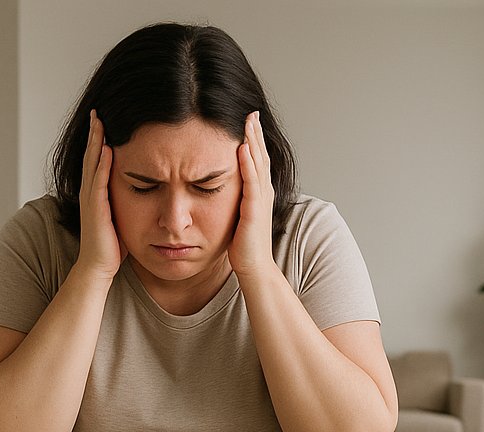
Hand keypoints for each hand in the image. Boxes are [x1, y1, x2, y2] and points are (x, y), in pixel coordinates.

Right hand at [76, 111, 125, 279]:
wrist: (98, 267)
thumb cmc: (112, 246)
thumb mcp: (122, 216)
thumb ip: (128, 200)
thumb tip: (145, 190)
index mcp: (96, 192)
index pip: (97, 160)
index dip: (100, 139)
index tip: (105, 120)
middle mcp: (89, 192)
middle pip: (92, 155)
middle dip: (95, 133)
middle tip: (98, 111)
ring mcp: (91, 199)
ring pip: (93, 163)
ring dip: (96, 141)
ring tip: (99, 121)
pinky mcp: (96, 208)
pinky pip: (99, 181)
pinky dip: (102, 163)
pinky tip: (108, 148)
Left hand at [229, 111, 275, 278]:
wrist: (254, 268)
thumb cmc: (244, 247)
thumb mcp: (238, 216)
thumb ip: (234, 200)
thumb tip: (220, 188)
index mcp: (259, 192)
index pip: (256, 159)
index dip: (253, 138)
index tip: (246, 119)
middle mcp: (263, 192)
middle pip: (260, 155)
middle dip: (255, 132)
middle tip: (250, 111)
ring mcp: (260, 199)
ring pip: (258, 163)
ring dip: (253, 140)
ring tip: (248, 120)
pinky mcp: (254, 209)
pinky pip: (251, 182)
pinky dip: (247, 163)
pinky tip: (242, 148)